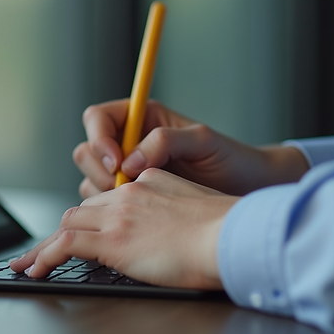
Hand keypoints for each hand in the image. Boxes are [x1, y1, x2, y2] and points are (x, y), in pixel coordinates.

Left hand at [9, 168, 236, 289]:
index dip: (90, 218)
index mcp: (150, 184)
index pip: (108, 199)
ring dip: (44, 247)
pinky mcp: (112, 239)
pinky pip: (64, 245)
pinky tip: (34, 270)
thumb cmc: (227, 233)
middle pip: (82, 211)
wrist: (231, 235)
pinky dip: (44, 257)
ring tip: (28, 266)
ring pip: (66, 225)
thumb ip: (177, 217)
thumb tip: (174, 238)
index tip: (81, 234)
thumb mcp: (199, 213)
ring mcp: (118, 216)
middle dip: (61, 232)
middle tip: (43, 253)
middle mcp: (129, 195)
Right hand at [72, 99, 307, 197]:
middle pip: (87, 149)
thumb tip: (130, 159)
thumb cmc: (230, 160)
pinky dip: (110, 210)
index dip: (99, 138)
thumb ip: (165, 140)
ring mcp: (127, 173)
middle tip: (123, 185)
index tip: (116, 160)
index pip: (99, 119)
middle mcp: (129, 144)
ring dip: (103, 191)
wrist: (246, 191)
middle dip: (98, 168)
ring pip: (90, 178)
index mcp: (141, 119)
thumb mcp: (202, 141)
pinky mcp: (131, 199)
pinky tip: (136, 215)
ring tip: (134, 201)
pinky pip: (103, 203)